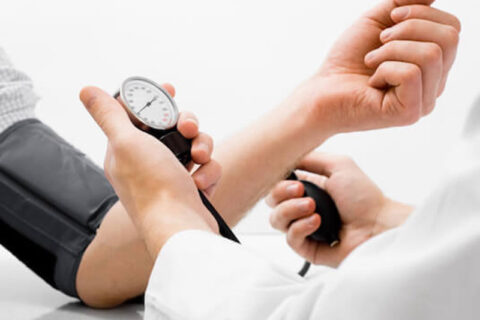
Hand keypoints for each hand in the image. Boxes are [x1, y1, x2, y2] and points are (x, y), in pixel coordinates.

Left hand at [80, 85, 218, 258]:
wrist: (180, 227)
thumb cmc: (153, 188)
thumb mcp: (126, 143)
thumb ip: (109, 115)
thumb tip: (87, 91)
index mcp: (126, 150)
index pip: (138, 115)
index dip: (154, 100)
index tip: (169, 90)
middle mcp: (147, 162)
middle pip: (172, 127)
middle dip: (186, 124)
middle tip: (188, 129)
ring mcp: (170, 176)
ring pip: (193, 145)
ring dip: (202, 147)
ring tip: (200, 159)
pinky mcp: (190, 188)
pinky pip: (205, 167)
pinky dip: (208, 173)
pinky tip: (200, 184)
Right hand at [266, 152, 412, 266]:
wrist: (379, 225)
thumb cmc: (365, 197)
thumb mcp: (338, 165)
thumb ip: (310, 157)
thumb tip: (286, 155)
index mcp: (308, 188)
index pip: (277, 184)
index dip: (278, 181)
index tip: (291, 178)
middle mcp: (302, 208)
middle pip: (271, 202)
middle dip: (281, 194)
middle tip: (302, 191)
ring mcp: (304, 228)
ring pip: (276, 220)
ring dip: (291, 210)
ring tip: (313, 207)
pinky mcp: (308, 248)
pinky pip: (290, 239)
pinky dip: (301, 227)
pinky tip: (317, 222)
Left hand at [291, 0, 460, 135]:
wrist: (321, 91)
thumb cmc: (347, 61)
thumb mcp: (378, 22)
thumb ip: (407, 4)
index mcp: (433, 65)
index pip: (452, 29)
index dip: (421, 15)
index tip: (389, 22)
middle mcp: (435, 85)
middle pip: (450, 39)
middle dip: (408, 29)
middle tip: (379, 42)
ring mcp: (425, 102)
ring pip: (431, 54)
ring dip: (391, 50)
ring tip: (372, 62)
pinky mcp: (410, 113)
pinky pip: (411, 74)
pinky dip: (384, 69)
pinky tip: (372, 83)